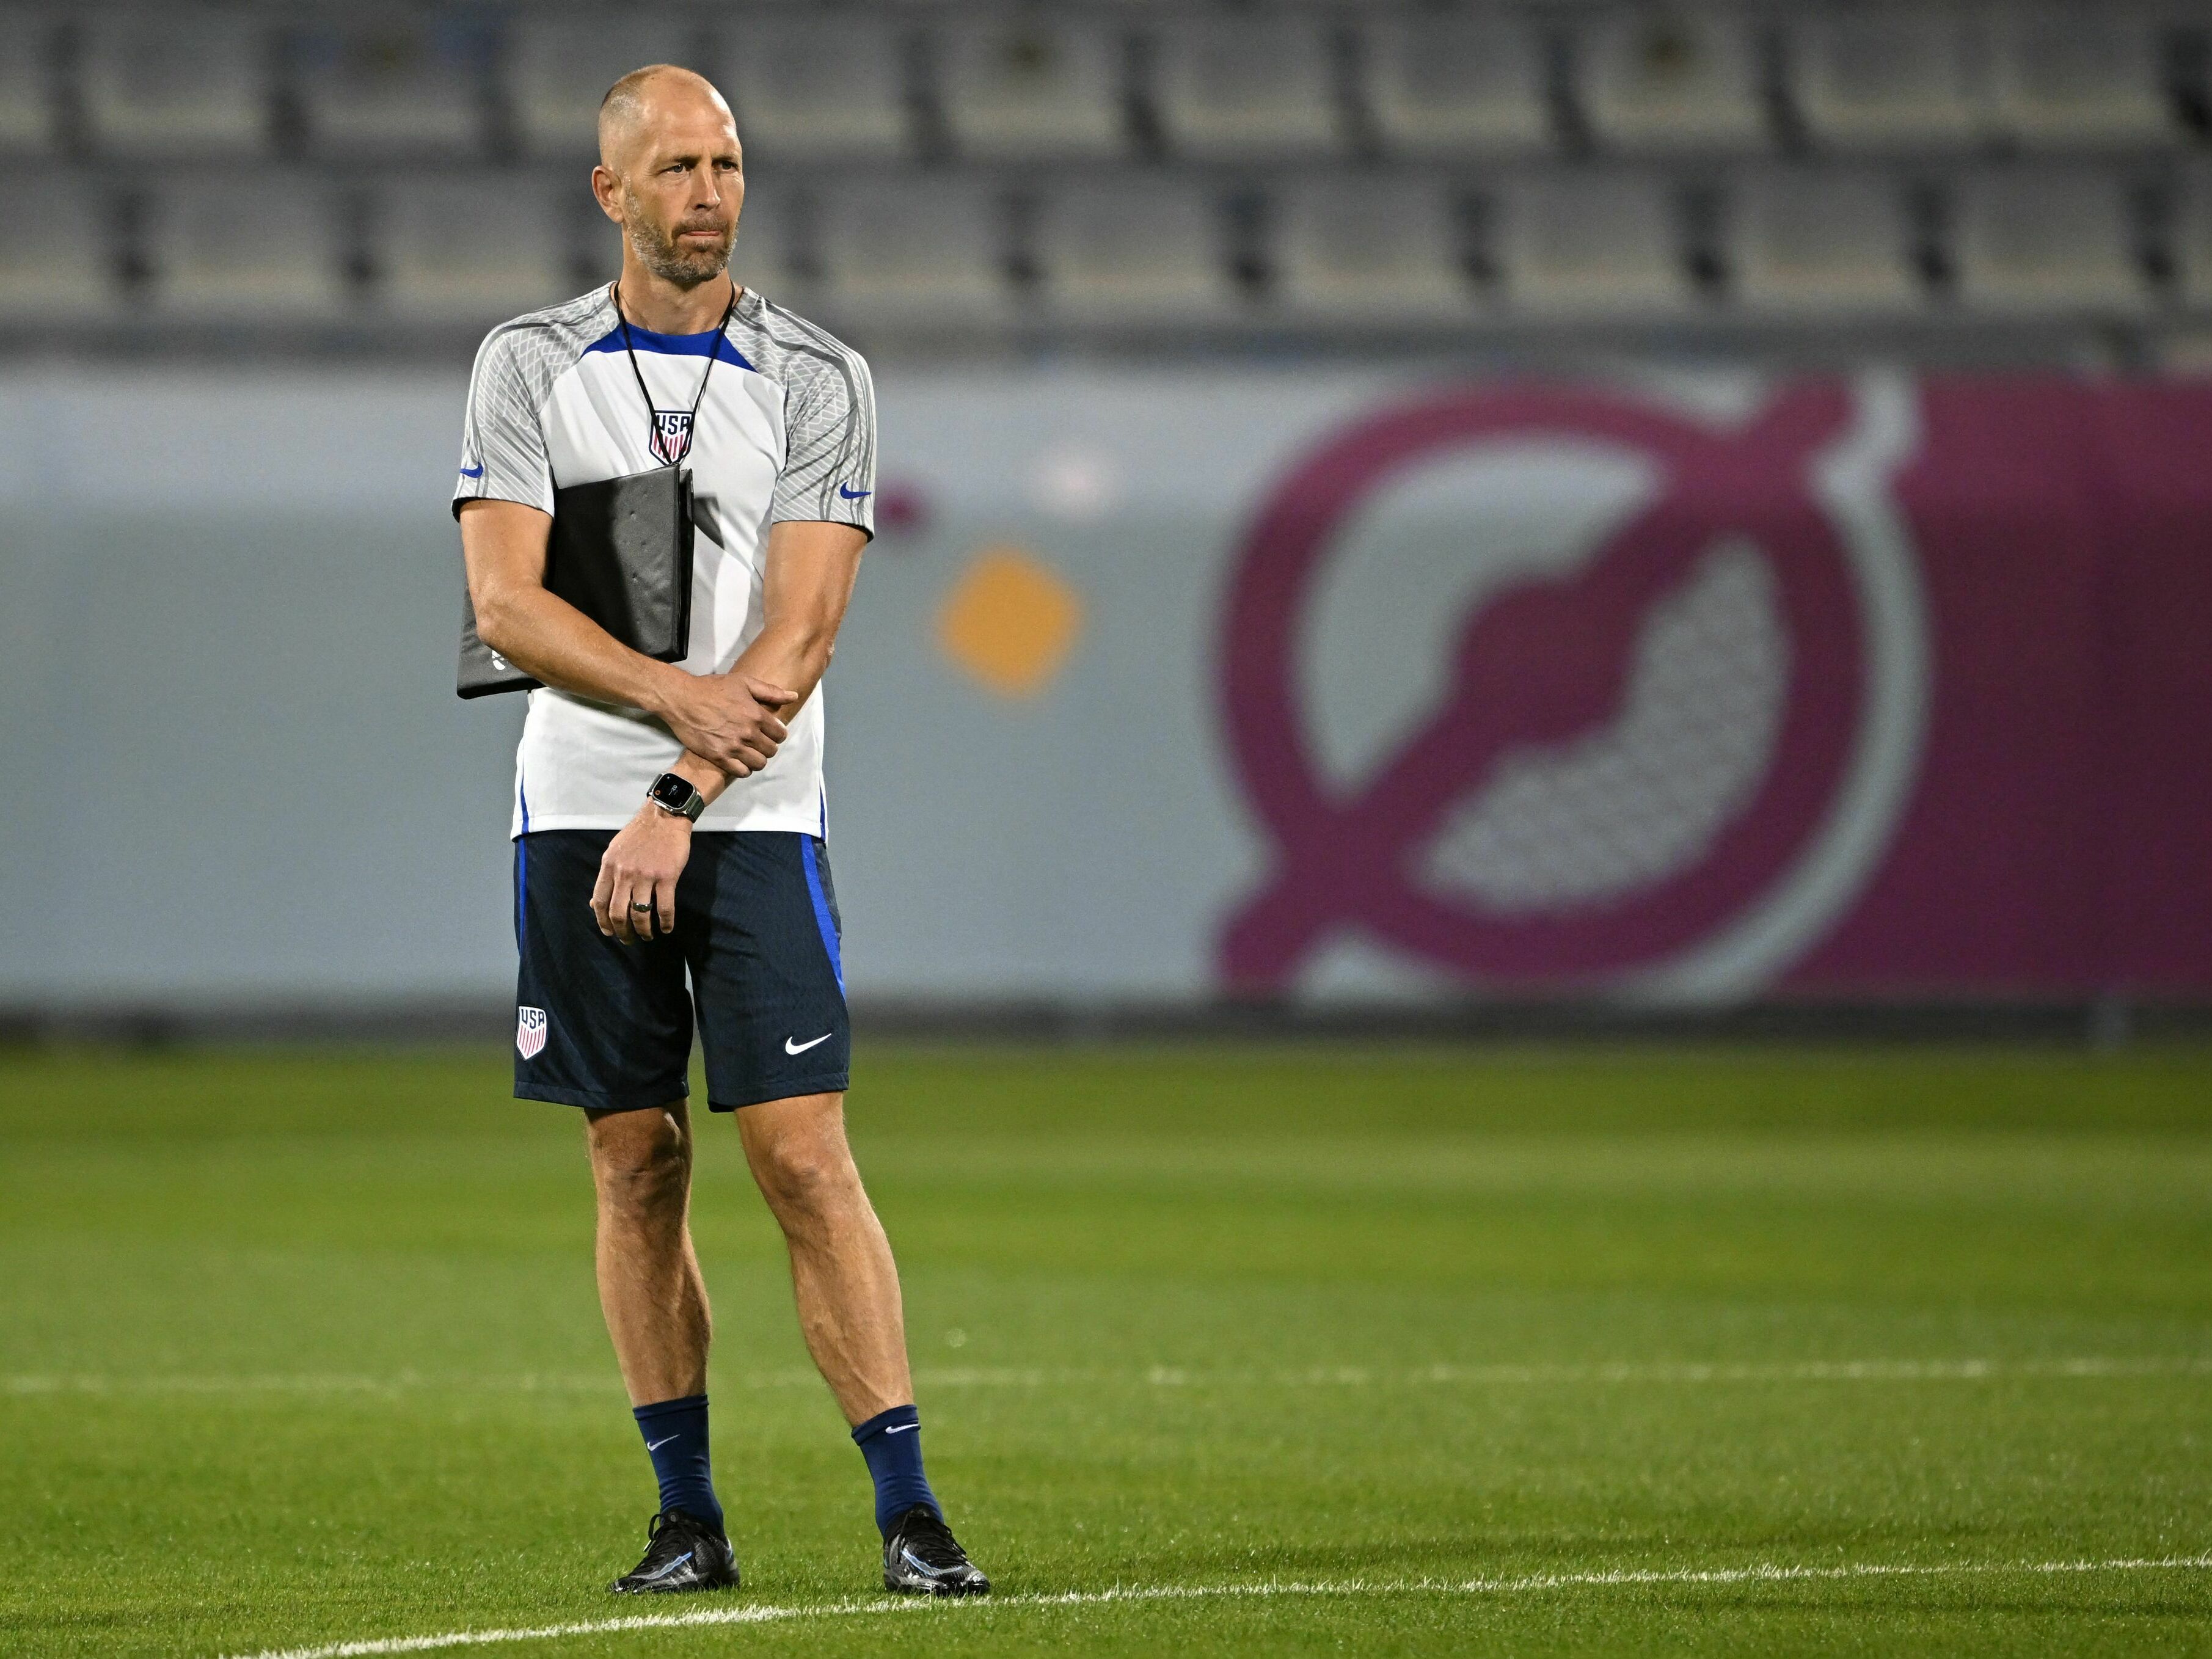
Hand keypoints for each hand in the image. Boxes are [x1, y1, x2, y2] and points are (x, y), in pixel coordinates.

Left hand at [591, 804, 694, 942]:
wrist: (664, 817)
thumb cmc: (639, 835)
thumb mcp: (615, 852)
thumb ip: (606, 877)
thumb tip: (594, 903)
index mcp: (609, 866)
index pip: (600, 901)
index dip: (602, 922)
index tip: (609, 932)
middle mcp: (625, 873)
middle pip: (618, 912)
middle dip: (622, 932)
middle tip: (628, 940)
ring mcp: (646, 876)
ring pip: (640, 914)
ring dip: (644, 931)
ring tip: (647, 936)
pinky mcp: (667, 877)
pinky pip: (664, 907)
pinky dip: (665, 922)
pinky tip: (666, 928)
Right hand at [659, 672, 796, 776]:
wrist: (682, 700)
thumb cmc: (712, 688)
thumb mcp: (744, 683)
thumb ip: (770, 692)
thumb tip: (793, 696)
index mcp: (756, 715)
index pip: (780, 735)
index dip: (777, 734)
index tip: (770, 732)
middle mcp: (747, 733)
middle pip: (771, 751)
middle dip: (768, 746)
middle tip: (759, 742)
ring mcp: (733, 747)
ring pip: (759, 764)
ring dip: (757, 759)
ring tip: (750, 752)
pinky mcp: (718, 757)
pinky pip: (741, 772)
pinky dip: (744, 769)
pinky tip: (739, 761)